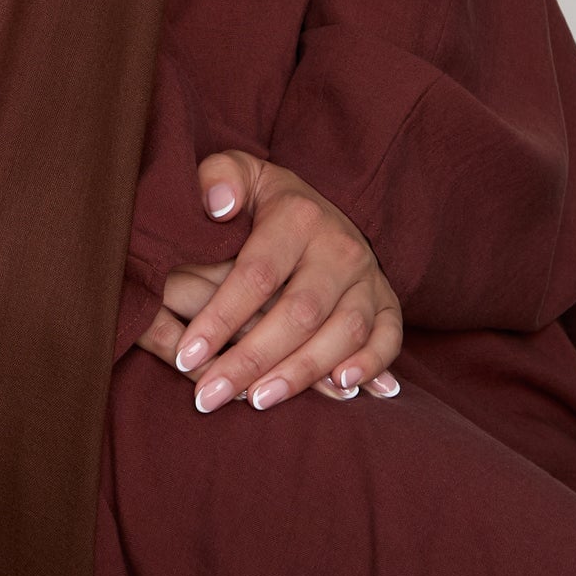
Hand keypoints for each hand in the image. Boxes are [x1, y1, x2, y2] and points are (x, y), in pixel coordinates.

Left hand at [134, 150, 401, 412]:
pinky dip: (370, 366)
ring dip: (301, 373)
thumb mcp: (239, 174)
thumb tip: (217, 207)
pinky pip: (388, 339)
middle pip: (299, 312)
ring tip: (257, 401)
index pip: (257, 273)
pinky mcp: (389, 303)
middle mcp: (340, 246)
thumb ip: (219, 178)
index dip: (221, 317)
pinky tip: (340, 391)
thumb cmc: (263, 201)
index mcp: (298, 215)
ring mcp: (368, 277)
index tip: (186, 355)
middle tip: (210, 396)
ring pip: (342, 333)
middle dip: (251, 359)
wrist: (318, 209)